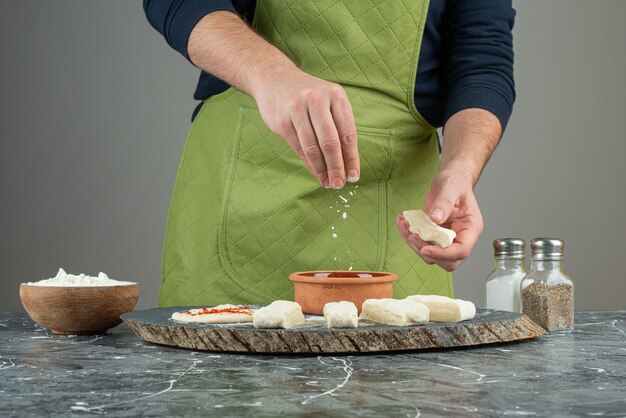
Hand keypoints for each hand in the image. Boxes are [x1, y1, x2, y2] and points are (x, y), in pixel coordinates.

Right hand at [251, 67, 358, 188]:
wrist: (274, 78)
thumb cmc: (308, 96)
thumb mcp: (328, 101)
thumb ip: (339, 127)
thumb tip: (348, 163)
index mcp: (335, 95)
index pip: (347, 133)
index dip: (351, 158)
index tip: (353, 176)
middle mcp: (317, 100)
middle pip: (330, 142)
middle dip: (337, 167)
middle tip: (340, 184)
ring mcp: (297, 110)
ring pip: (313, 147)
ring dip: (322, 169)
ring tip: (329, 183)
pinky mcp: (282, 121)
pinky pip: (299, 148)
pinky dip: (309, 164)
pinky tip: (316, 173)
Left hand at [396, 168, 483, 270]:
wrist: (449, 180)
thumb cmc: (455, 183)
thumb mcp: (450, 188)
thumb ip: (444, 203)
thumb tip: (436, 218)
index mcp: (471, 228)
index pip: (462, 250)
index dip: (443, 254)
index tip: (425, 249)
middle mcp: (461, 238)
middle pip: (447, 260)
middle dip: (427, 251)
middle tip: (412, 236)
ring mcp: (447, 239)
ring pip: (431, 256)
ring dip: (415, 245)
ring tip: (404, 225)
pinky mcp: (435, 237)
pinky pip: (422, 245)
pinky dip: (410, 237)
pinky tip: (403, 223)